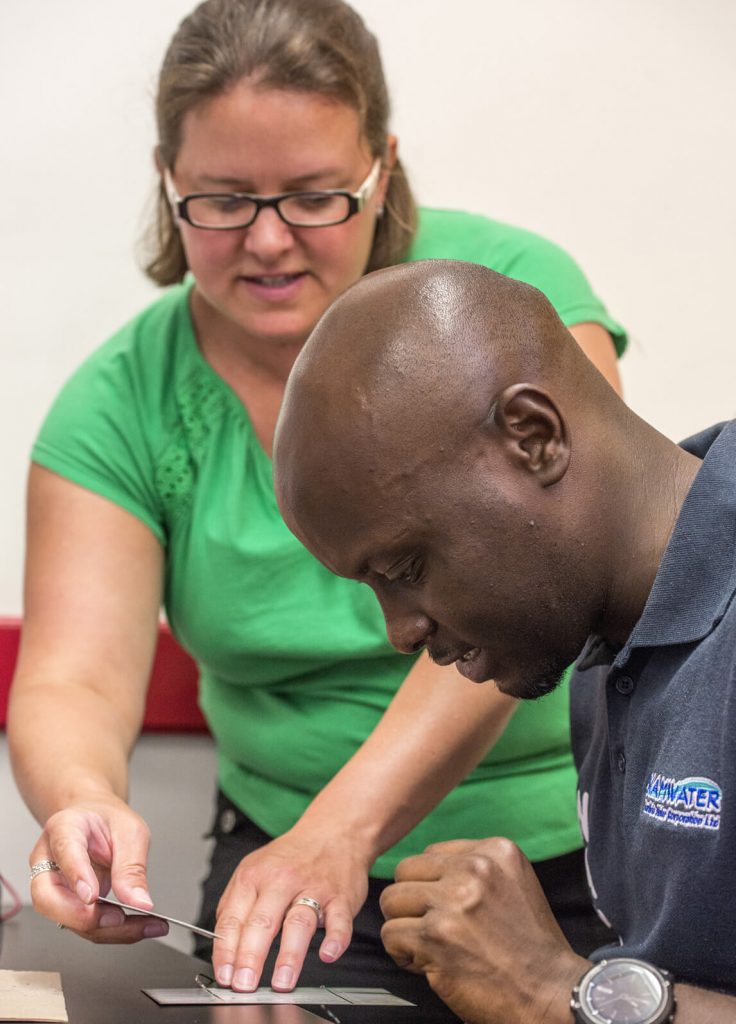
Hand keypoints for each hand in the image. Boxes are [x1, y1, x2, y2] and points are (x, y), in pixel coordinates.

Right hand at [28, 796, 167, 943]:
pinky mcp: (65, 905)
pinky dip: (112, 931)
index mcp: (63, 828)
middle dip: (83, 917)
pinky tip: (139, 927)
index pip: (63, 852)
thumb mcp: (130, 832)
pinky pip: (82, 925)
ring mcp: (52, 885)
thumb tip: (139, 901)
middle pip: (47, 898)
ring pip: (66, 919)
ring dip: (107, 930)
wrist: (95, 820)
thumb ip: (131, 866)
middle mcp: (48, 860)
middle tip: (118, 918)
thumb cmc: (107, 820)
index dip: (76, 876)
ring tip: (145, 926)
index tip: (92, 896)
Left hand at [211, 824, 369, 991]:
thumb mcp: (254, 868)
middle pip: (262, 922)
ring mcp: (313, 888)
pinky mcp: (340, 897)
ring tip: (282, 981)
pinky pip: (339, 919)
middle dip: (250, 957)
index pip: (234, 918)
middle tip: (245, 985)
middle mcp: (282, 881)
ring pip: (298, 922)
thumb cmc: (292, 857)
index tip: (224, 976)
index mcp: (254, 876)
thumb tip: (221, 944)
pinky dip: (335, 938)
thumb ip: (236, 903)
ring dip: (289, 955)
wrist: (333, 831)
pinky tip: (327, 953)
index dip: (226, 950)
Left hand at [380, 838, 587, 1023]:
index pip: (430, 854)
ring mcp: (453, 903)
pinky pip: (390, 935)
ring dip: (404, 927)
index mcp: (495, 851)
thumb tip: (426, 868)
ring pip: (392, 901)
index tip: (449, 909)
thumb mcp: (514, 882)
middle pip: (405, 872)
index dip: (432, 885)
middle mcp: (473, 870)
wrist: (552, 993)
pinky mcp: (435, 938)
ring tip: (430, 945)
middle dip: (412, 903)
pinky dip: (403, 955)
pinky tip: (428, 964)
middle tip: (433, 928)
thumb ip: (476, 866)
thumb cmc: (530, 946)